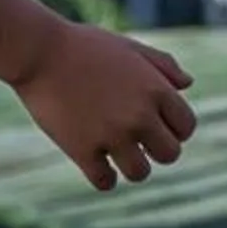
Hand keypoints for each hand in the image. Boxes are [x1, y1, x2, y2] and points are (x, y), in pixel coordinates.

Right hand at [16, 24, 195, 186]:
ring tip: (119, 157)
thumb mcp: (129, 47)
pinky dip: (104, 178)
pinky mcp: (82, 150)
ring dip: (132, 167)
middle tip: (139, 143)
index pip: (186, 127)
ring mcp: (111, 135)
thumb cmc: (84, 46)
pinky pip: (105, 182)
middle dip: (157, 151)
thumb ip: (162, 65)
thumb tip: (188, 84)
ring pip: (140, 173)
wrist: (38, 51)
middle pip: (170, 154)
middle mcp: (139, 116)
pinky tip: (97, 166)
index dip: (175, 129)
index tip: (158, 127)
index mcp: (155, 90)